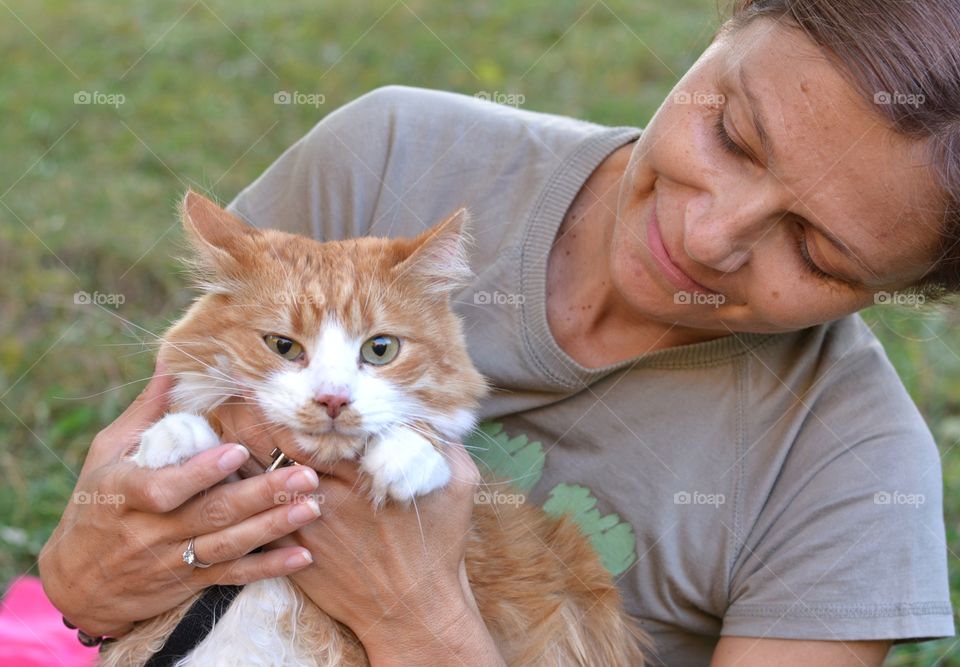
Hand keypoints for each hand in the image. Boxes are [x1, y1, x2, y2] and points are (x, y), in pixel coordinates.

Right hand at [38, 359, 320, 636]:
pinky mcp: (187, 582)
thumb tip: (172, 364)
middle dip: (260, 495)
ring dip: (273, 527)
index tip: (237, 452)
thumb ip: (145, 413)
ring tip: (311, 507)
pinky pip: (232, 576)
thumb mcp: (106, 455)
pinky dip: (268, 568)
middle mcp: (149, 531)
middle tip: (303, 475)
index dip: (200, 473)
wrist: (79, 583)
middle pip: (210, 514)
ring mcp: (170, 560)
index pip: (164, 487)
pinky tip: (301, 556)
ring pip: (227, 545)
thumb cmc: (95, 504)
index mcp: (124, 494)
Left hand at [217, 400, 504, 664]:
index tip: (275, 370)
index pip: (315, 421)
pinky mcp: (292, 549)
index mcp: (365, 469)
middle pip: (275, 441)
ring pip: (256, 473)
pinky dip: (236, 486)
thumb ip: (442, 440)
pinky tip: (225, 468)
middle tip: (235, 381)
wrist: (413, 609)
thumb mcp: (457, 484)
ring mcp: (304, 522)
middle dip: (251, 409)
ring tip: (221, 415)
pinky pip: (252, 511)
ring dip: (236, 444)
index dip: (290, 395)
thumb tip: (432, 405)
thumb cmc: (438, 543)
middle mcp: (328, 492)